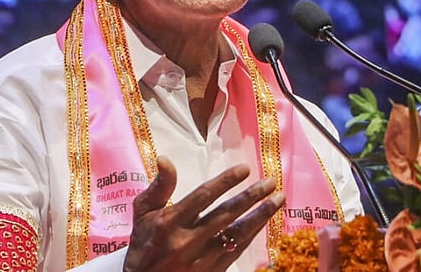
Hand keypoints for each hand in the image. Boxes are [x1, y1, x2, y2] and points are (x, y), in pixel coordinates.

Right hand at [122, 156, 284, 270]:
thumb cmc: (144, 244)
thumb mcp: (143, 214)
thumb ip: (159, 187)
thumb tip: (165, 159)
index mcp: (169, 223)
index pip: (202, 198)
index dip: (225, 182)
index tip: (245, 169)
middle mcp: (186, 241)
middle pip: (225, 215)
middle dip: (251, 197)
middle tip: (270, 182)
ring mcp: (200, 259)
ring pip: (236, 234)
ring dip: (260, 216)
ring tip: (278, 200)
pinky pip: (237, 251)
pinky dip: (253, 234)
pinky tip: (264, 221)